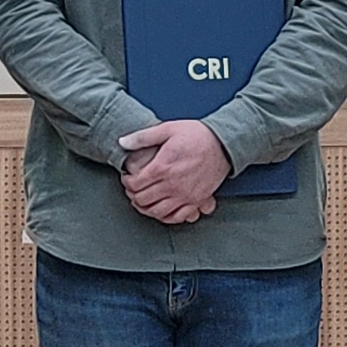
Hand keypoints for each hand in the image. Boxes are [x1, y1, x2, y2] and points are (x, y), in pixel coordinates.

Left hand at [119, 119, 233, 223]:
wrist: (224, 143)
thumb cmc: (197, 135)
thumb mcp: (167, 129)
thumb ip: (142, 137)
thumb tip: (123, 142)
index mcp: (162, 167)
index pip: (135, 184)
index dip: (127, 182)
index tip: (127, 178)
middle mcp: (172, 185)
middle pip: (143, 200)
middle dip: (133, 196)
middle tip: (132, 190)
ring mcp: (185, 195)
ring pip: (157, 212)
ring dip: (145, 209)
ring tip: (142, 201)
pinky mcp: (196, 200)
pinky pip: (176, 217)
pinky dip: (165, 217)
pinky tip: (160, 210)